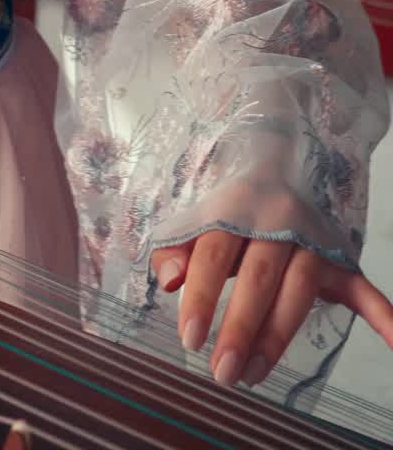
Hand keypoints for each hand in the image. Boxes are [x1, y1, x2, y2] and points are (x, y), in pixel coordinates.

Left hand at [152, 225, 392, 386]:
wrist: (277, 166)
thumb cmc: (226, 209)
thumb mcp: (191, 221)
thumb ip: (173, 251)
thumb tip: (168, 281)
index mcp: (233, 210)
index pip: (214, 257)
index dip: (201, 298)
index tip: (190, 340)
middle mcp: (277, 223)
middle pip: (259, 279)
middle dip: (241, 329)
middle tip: (224, 372)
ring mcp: (312, 241)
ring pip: (299, 290)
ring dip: (278, 335)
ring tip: (254, 373)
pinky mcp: (339, 259)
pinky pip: (362, 288)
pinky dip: (383, 314)